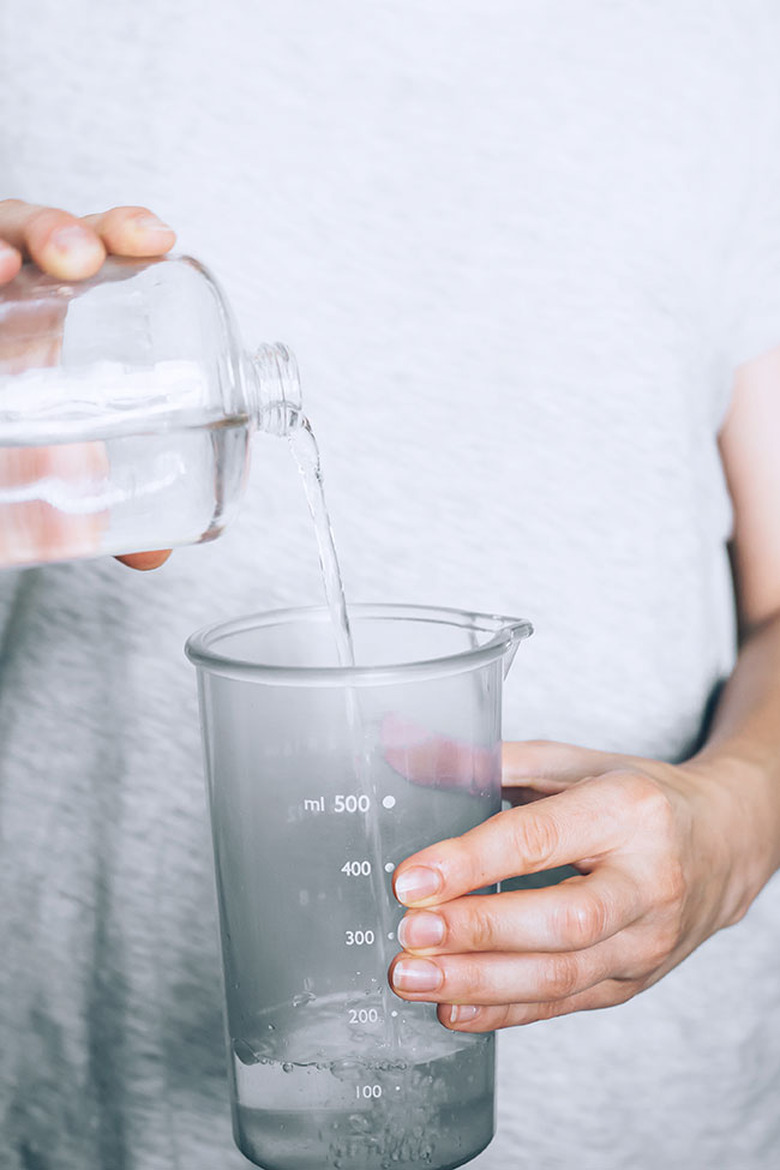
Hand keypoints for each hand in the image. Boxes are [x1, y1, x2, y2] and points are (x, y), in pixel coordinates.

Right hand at [0, 200, 175, 569]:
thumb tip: (153, 554)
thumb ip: (101, 503)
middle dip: (64, 229)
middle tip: (83, 259)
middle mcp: (8, 298)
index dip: (123, 232)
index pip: (92, 254)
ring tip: (12, 266)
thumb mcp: (56, 471)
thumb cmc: (12, 451)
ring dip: (9, 240)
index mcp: (56, 316)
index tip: (158, 241)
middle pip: (34, 234)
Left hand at [389, 739, 763, 1030]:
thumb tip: (406, 750)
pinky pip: (567, 1005)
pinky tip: (454, 1009)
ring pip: (563, 975)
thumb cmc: (638, 797)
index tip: (410, 880)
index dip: (470, 863)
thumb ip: (491, 760)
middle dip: (478, 931)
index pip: (541, 841)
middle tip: (410, 934)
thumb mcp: (573, 763)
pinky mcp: (636, 981)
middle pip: (562, 920)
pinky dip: (505, 1012)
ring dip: (480, 983)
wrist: (724, 842)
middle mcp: (649, 881)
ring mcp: (648, 940)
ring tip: (414, 979)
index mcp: (629, 811)